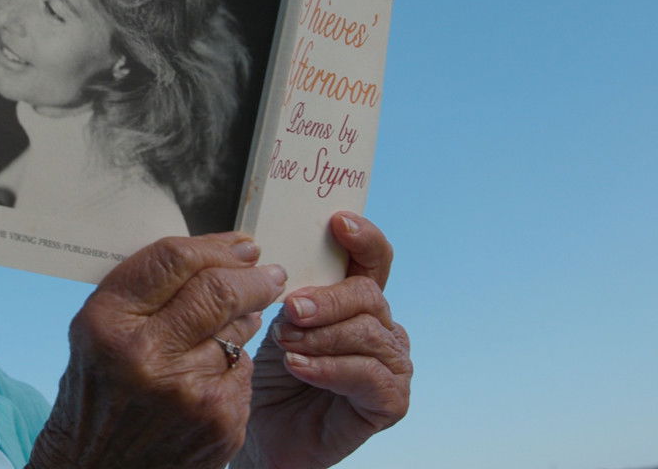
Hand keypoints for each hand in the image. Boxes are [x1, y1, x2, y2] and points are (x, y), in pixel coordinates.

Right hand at [28, 233, 286, 468]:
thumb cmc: (99, 392)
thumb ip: (146, 292)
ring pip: (239, 331)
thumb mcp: (99, 332)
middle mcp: (144, 355)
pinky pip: (244, 371)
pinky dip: (236, 366)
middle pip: (218, 290)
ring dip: (245, 322)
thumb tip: (220, 256)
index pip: (174, 260)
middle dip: (253, 276)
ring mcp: (186, 391)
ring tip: (234, 326)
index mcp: (106, 322)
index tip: (241, 245)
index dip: (216, 246)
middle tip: (268, 273)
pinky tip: (214, 375)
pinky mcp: (218, 421)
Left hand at [235, 213, 411, 468]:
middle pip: (368, 294)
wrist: (264, 434)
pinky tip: (299, 367)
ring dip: (321, 336)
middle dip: (326, 299)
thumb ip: (286, 291)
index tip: (337, 223)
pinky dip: (330, 368)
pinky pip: (369, 376)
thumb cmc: (269, 375)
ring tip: (284, 344)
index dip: (363, 237)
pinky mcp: (391, 402)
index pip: (373, 259)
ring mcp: (392, 365)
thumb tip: (269, 260)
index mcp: (357, 302)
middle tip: (289, 310)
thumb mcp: (272, 322)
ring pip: (368, 333)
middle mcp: (382, 328)